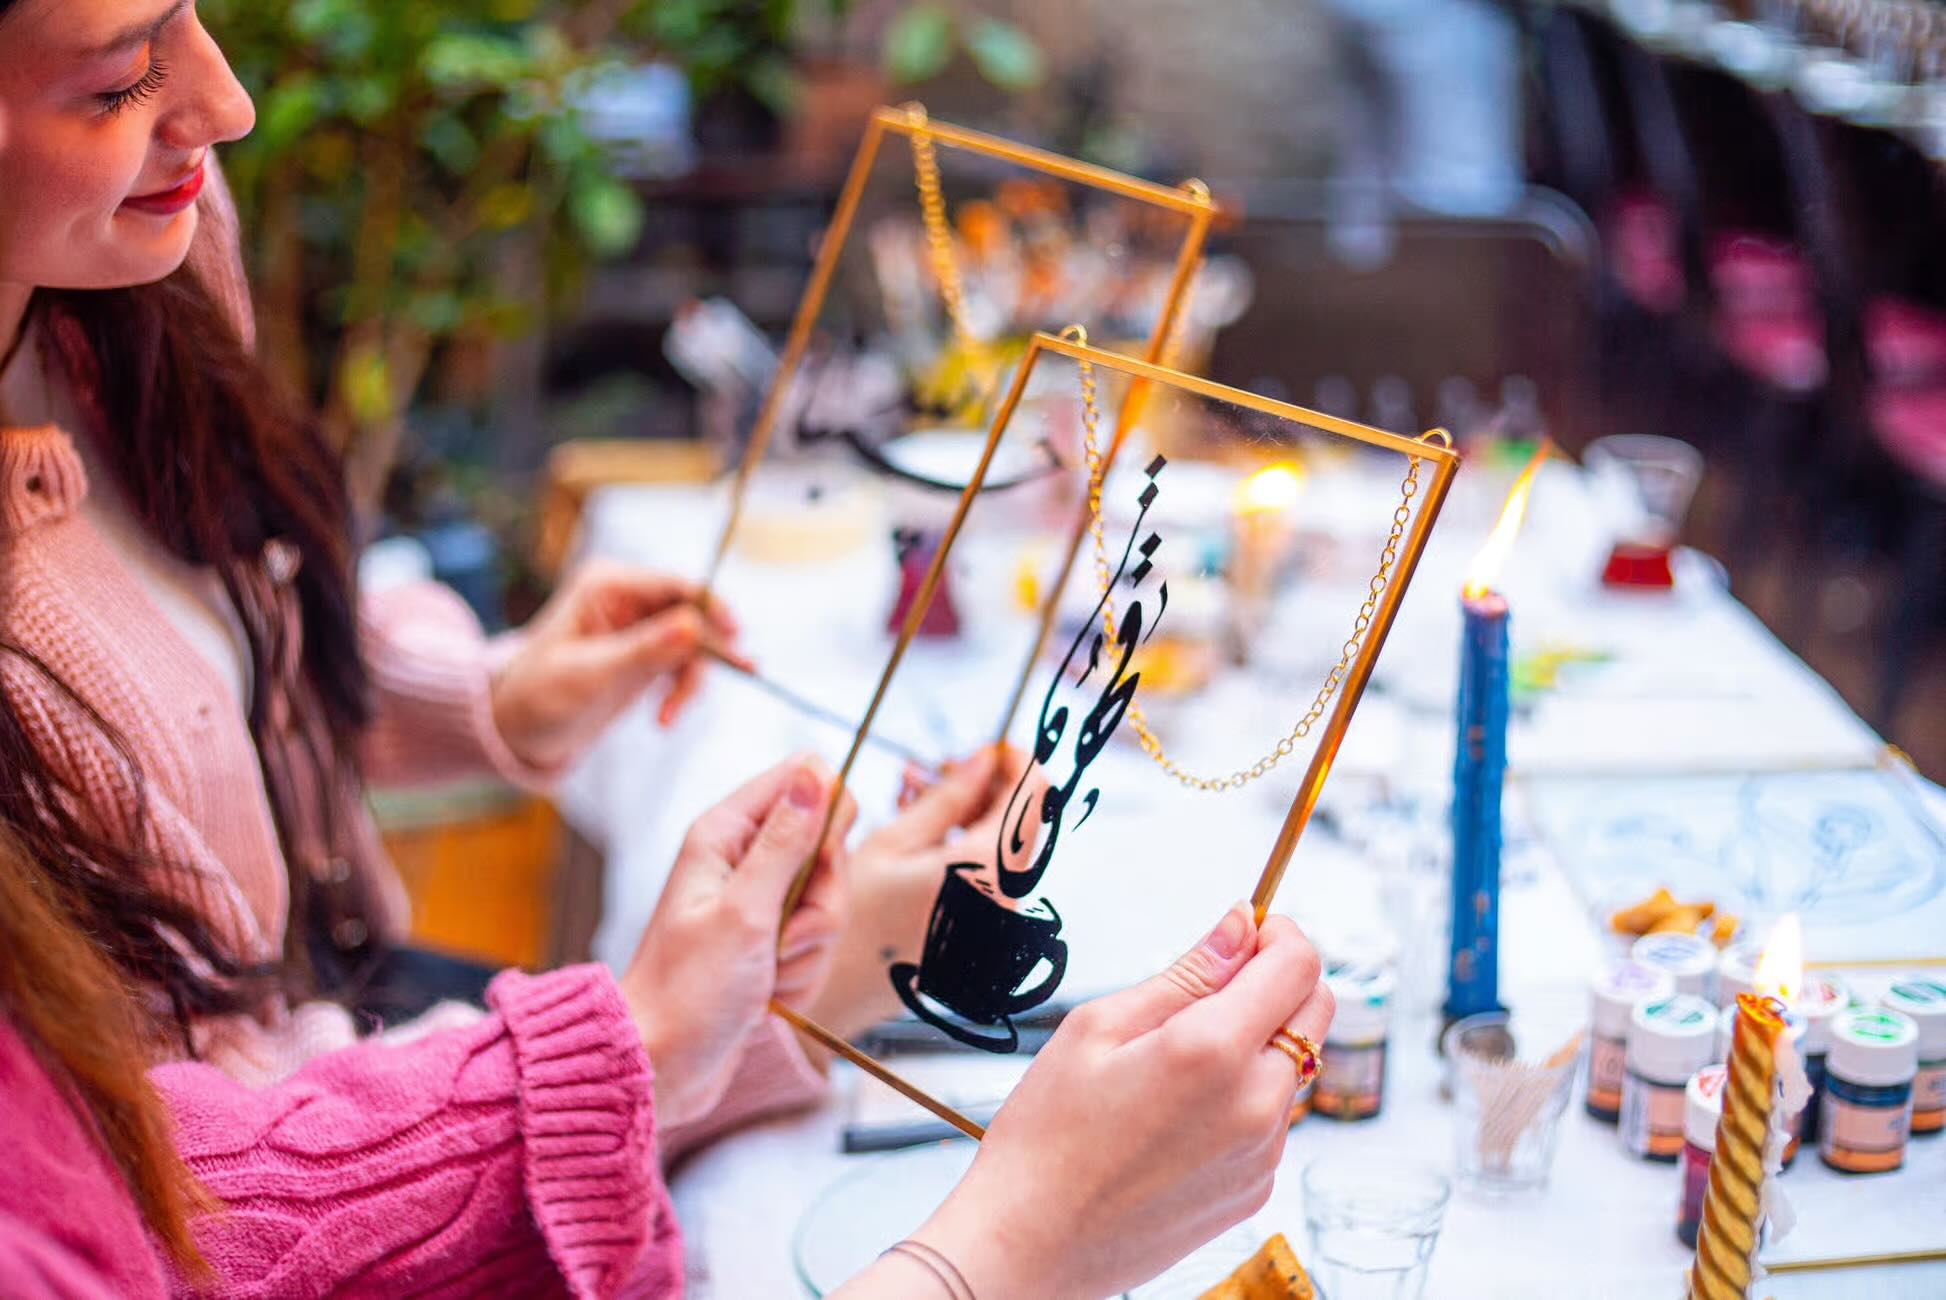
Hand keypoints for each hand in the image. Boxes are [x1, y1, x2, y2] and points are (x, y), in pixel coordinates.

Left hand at [490, 562, 747, 768]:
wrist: (516, 731)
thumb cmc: (538, 697)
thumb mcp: (591, 676)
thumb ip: (644, 651)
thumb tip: (693, 626)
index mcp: (609, 586)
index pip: (676, 586)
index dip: (712, 608)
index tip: (737, 635)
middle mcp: (628, 599)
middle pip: (693, 614)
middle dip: (706, 652)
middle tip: (739, 674)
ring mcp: (638, 627)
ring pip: (694, 644)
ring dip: (692, 681)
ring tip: (669, 718)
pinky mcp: (645, 655)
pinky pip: (683, 665)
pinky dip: (682, 691)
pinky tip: (665, 718)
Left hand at [620, 755, 857, 1127]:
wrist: (662, 1066)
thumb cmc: (687, 992)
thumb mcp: (745, 912)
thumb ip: (786, 842)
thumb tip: (816, 773)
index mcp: (727, 833)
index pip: (805, 779)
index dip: (828, 817)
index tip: (816, 865)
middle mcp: (745, 859)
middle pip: (830, 848)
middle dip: (821, 904)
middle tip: (779, 939)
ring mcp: (761, 902)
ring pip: (830, 902)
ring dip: (809, 949)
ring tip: (767, 975)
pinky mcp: (772, 941)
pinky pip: (819, 943)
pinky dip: (802, 975)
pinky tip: (768, 994)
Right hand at [806, 745, 1038, 1041]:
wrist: (841, 995)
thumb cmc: (854, 920)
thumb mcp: (891, 844)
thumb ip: (946, 798)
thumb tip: (984, 761)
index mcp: (985, 871)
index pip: (1035, 794)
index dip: (1015, 760)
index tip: (981, 749)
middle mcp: (1008, 898)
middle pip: (1023, 818)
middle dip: (985, 783)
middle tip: (934, 769)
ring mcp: (1003, 920)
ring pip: (1006, 843)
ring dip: (970, 810)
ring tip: (912, 792)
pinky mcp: (991, 933)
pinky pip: (994, 872)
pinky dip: (967, 843)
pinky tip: (921, 830)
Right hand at [883, 907, 1332, 1299]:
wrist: (1031, 1243)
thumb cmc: (1047, 1137)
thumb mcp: (1099, 1028)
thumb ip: (1185, 974)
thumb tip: (1239, 928)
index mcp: (1213, 1051)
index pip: (1298, 966)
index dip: (1279, 934)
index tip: (1251, 929)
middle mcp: (1255, 1104)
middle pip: (1316, 1011)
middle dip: (1281, 979)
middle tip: (1218, 980)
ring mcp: (1262, 1153)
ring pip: (1295, 1065)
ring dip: (1261, 1041)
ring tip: (1179, 1058)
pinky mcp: (1256, 1188)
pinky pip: (1274, 1119)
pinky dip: (1246, 1096)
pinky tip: (1181, 1109)